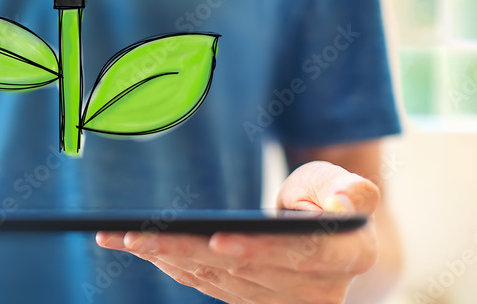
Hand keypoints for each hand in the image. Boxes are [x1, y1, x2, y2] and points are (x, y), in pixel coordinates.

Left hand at [96, 161, 379, 302]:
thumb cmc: (331, 199)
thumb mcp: (346, 184)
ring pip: (215, 279)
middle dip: (187, 251)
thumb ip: (353, 191)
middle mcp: (314, 291)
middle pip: (242, 270)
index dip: (258, 248)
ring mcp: (278, 302)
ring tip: (122, 237)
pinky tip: (137, 247)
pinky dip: (168, 264)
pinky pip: (204, 284)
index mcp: (347, 257)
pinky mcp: (249, 303)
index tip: (219, 239)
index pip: (301, 256)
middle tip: (140, 235)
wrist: (326, 237)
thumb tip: (341, 205)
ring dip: (165, 258)